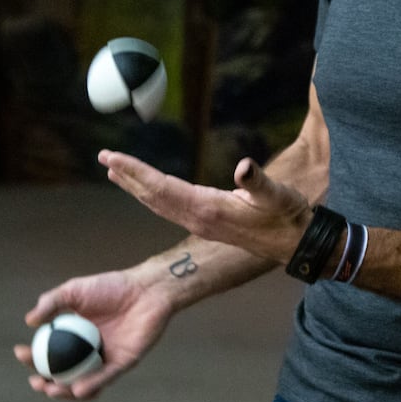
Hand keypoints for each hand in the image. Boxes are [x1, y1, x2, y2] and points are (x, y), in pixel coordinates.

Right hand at [15, 268, 174, 400]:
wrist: (145, 288)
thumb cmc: (110, 286)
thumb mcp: (74, 290)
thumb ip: (51, 302)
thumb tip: (30, 322)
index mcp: (75, 336)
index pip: (49, 352)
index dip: (33, 357)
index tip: (20, 353)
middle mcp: (89, 351)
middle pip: (64, 374)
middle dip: (47, 384)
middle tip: (37, 382)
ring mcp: (106, 359)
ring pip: (83, 384)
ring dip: (66, 392)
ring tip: (52, 390)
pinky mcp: (124, 363)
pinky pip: (105, 378)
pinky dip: (91, 385)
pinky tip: (77, 388)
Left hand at [98, 150, 311, 265]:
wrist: (296, 245)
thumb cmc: (289, 218)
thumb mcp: (279, 197)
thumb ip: (260, 182)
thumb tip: (244, 166)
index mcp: (208, 209)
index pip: (162, 188)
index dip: (137, 172)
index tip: (114, 158)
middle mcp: (197, 218)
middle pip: (153, 196)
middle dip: (127, 176)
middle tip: (104, 156)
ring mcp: (199, 222)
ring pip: (157, 202)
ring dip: (134, 185)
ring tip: (114, 169)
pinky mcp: (205, 222)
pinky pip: (168, 206)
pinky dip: (150, 192)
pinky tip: (144, 187)